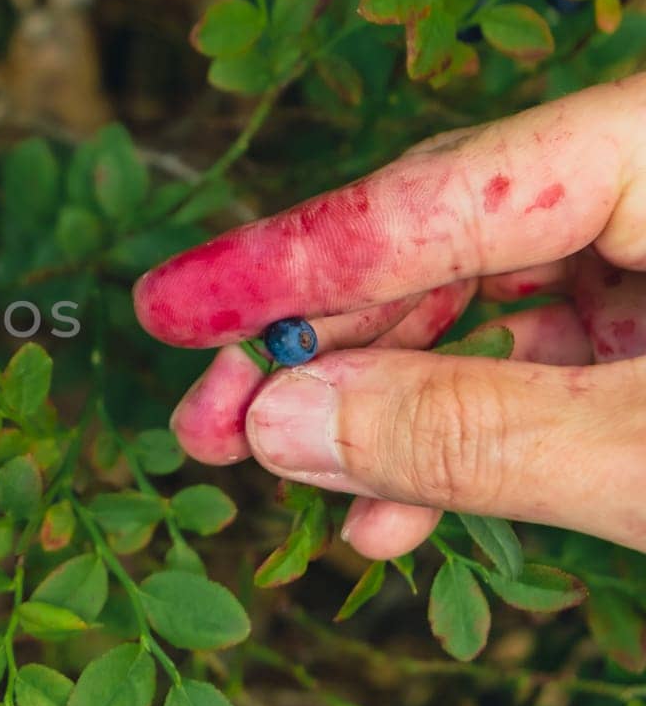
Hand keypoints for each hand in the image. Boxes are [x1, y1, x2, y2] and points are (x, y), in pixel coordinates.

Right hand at [135, 72, 645, 558]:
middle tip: (205, 421)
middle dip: (316, 348)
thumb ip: (468, 431)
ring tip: (274, 468)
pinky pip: (539, 370)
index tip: (168, 306)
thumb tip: (279, 421)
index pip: (438, 193)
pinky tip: (389, 512)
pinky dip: (463, 439)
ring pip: (478, 315)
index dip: (288, 262)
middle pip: (440, 246)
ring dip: (372, 405)